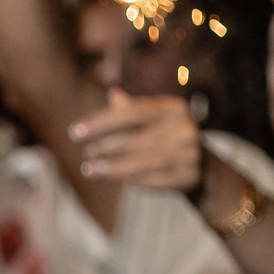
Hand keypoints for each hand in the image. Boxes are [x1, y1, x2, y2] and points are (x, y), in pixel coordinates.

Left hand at [71, 89, 201, 190]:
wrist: (200, 165)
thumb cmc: (163, 136)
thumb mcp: (149, 119)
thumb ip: (129, 110)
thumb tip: (113, 94)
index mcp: (173, 108)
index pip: (131, 112)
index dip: (100, 122)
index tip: (74, 132)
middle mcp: (185, 127)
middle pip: (136, 138)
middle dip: (106, 146)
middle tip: (86, 153)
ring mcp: (190, 152)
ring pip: (144, 161)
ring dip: (112, 167)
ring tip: (89, 170)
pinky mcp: (189, 175)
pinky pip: (154, 180)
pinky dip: (131, 180)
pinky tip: (112, 179)